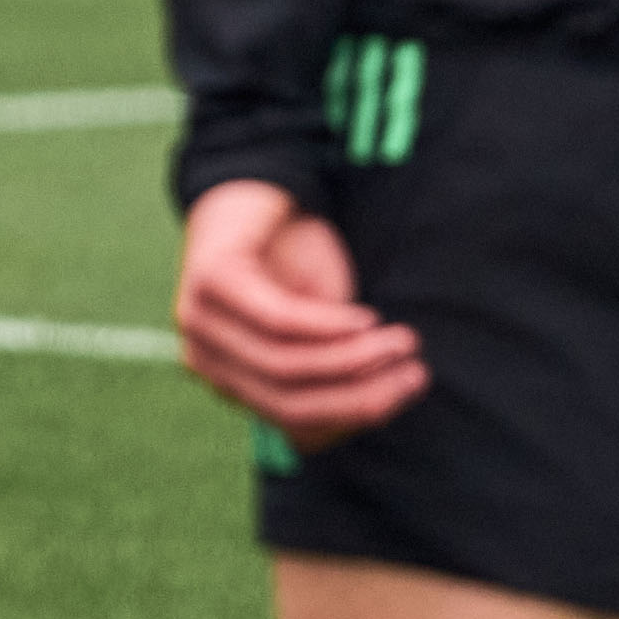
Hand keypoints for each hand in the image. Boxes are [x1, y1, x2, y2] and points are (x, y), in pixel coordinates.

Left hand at [176, 180, 427, 444]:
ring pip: (288, 365)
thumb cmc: (296, 262)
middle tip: (416, 373)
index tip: (408, 391)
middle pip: (292, 404)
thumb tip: (372, 409)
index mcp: (234, 383)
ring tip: (402, 340)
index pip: (298, 427)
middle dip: (363, 396)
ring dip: (356, 357)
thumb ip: (338, 366)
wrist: (257, 190)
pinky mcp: (212, 282)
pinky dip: (329, 324)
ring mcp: (201, 324)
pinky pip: (280, 321)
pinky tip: (366, 319)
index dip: (357, 417)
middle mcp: (207, 362)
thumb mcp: (325, 324)